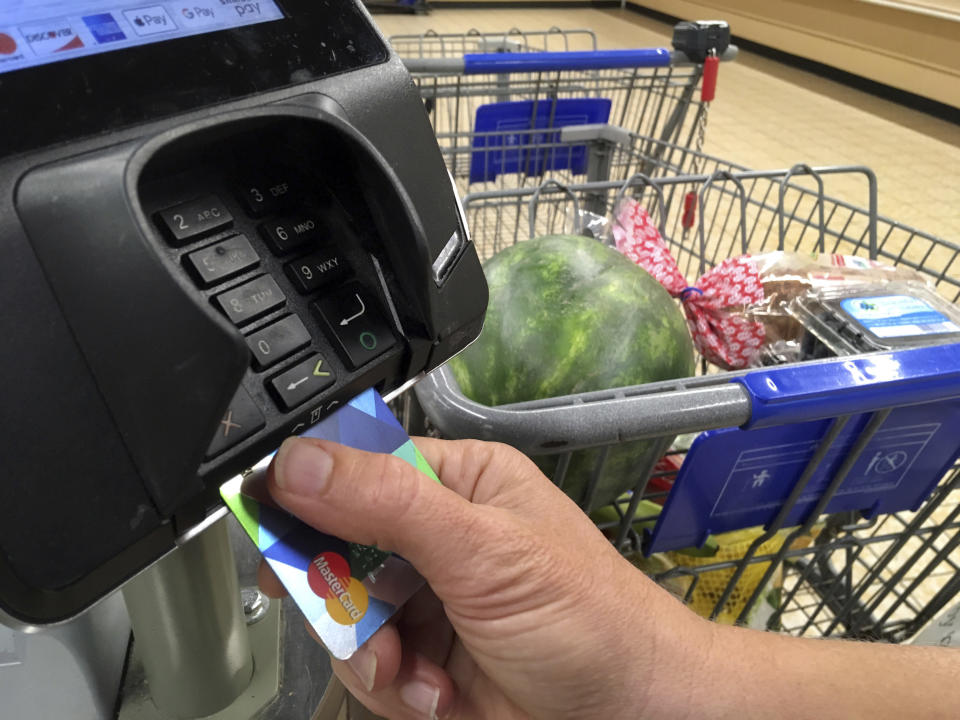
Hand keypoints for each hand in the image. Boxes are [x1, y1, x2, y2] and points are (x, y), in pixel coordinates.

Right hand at [258, 436, 711, 718]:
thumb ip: (389, 502)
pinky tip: (437, 696)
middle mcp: (439, 534)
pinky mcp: (427, 657)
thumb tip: (301, 463)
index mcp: (458, 482)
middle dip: (342, 596)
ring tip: (414, 673)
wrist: (633, 716)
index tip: (269, 525)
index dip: (308, 495)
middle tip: (351, 616)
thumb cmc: (588, 617)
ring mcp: (430, 599)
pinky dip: (393, 689)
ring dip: (371, 654)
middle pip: (339, 547)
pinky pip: (368, 666)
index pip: (358, 467)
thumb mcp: (483, 550)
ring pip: (346, 615)